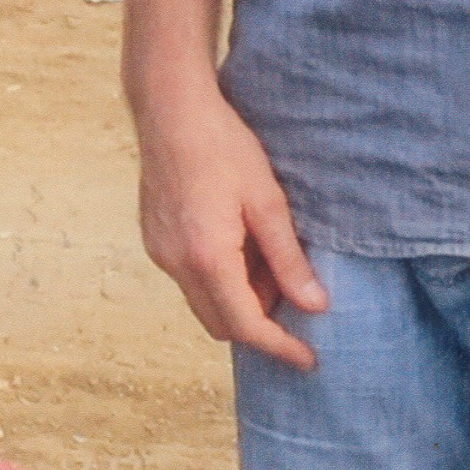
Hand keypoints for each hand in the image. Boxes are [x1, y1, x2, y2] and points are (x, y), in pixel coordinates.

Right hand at [133, 81, 326, 368]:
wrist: (170, 109)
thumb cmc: (222, 147)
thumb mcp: (268, 202)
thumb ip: (289, 260)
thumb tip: (314, 306)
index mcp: (207, 257)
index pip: (246, 325)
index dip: (280, 347)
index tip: (308, 359)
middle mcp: (176, 263)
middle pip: (221, 324)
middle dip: (259, 322)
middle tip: (294, 293)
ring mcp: (160, 252)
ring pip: (204, 302)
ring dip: (239, 298)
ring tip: (268, 257)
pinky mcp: (154, 239)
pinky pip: (190, 278)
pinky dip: (219, 278)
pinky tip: (239, 243)